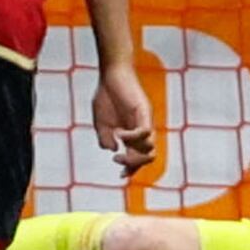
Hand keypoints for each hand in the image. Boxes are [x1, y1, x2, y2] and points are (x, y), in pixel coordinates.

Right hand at [94, 61, 156, 175]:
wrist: (111, 74)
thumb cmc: (107, 95)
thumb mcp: (101, 121)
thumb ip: (104, 137)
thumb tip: (112, 150)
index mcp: (132, 135)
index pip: (138, 158)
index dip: (132, 169)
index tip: (120, 175)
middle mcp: (142, 130)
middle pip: (148, 157)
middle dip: (134, 165)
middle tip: (117, 160)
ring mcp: (145, 122)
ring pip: (149, 148)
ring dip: (134, 153)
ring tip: (118, 145)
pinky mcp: (144, 112)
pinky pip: (144, 132)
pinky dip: (131, 137)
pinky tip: (118, 132)